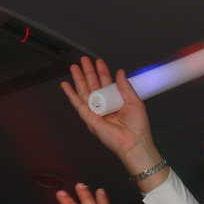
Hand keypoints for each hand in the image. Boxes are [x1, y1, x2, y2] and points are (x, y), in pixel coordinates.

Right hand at [61, 57, 162, 178]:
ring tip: (74, 67)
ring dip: (78, 79)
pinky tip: (66, 86)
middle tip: (83, 60)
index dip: (102, 72)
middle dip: (87, 72)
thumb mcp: (134, 101)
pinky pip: (78, 105)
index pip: (106, 83)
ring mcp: (95, 112)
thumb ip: (125, 86)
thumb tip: (120, 72)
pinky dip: (71, 95)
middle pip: (92, 86)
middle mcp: (104, 106)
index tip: (99, 62)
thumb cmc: (137, 127)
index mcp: (115, 101)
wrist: (134, 142)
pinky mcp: (89, 119)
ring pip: (83, 92)